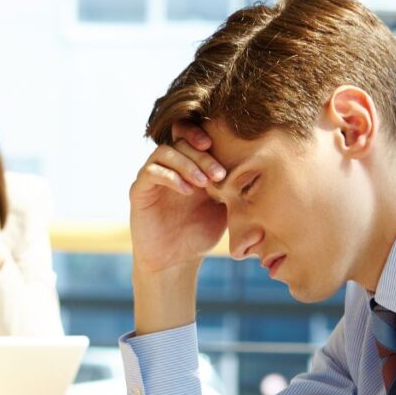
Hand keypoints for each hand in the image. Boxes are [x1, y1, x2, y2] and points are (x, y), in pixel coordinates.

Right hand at [129, 122, 227, 273]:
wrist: (176, 261)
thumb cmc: (201, 233)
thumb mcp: (223, 205)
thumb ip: (230, 182)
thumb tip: (256, 162)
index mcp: (188, 164)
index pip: (192, 134)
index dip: (204, 133)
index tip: (225, 147)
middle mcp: (168, 166)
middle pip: (180, 140)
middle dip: (202, 155)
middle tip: (219, 174)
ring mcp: (152, 177)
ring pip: (165, 152)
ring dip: (187, 164)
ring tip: (204, 183)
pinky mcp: (139, 191)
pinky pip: (151, 172)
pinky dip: (171, 177)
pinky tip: (187, 191)